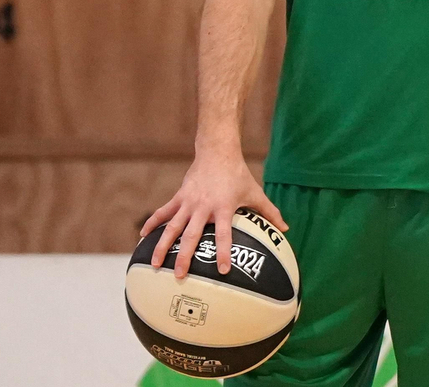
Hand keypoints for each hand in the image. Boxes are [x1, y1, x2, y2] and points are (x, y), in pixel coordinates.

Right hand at [139, 151, 286, 279]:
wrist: (217, 152)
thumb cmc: (238, 175)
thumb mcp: (255, 192)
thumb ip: (270, 212)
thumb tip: (286, 229)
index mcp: (223, 207)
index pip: (224, 234)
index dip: (223, 251)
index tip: (222, 270)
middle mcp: (203, 206)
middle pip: (192, 235)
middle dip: (185, 256)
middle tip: (179, 276)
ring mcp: (188, 202)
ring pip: (172, 227)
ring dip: (163, 246)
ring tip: (155, 265)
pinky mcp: (179, 197)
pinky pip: (162, 213)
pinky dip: (152, 224)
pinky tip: (142, 238)